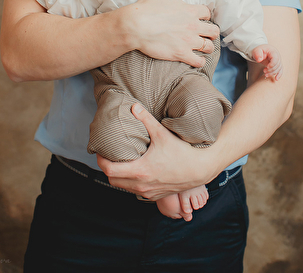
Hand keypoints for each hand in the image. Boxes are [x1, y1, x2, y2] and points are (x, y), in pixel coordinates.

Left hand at [97, 103, 218, 199]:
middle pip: (112, 180)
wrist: (201, 169)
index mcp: (140, 171)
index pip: (109, 170)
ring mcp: (148, 193)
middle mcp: (142, 185)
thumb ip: (146, 119)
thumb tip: (133, 106)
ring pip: (123, 187)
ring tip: (119, 162)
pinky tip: (133, 171)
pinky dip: (129, 183)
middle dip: (107, 169)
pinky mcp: (155, 196)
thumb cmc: (182, 151)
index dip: (101, 161)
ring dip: (118, 177)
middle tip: (108, 156)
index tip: (100, 151)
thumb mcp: (162, 134)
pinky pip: (135, 191)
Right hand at [123, 0, 218, 67]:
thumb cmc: (147, 7)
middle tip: (205, 34)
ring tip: (202, 47)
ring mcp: (188, 41)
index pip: (207, 13)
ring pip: (208, 46)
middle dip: (211, 32)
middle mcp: (193, 26)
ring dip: (207, 47)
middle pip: (213, 31)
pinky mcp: (181, 53)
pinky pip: (199, 61)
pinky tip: (198, 59)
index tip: (201, 18)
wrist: (135, 26)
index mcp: (191, 11)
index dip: (205, 15)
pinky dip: (200, 61)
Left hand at [252, 44, 282, 80]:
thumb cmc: (259, 50)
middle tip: (264, 71)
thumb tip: (259, 60)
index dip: (272, 64)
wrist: (261, 51)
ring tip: (265, 75)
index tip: (267, 67)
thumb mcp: (257, 50)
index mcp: (273, 52)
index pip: (276, 59)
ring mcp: (278, 61)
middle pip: (277, 65)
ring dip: (272, 73)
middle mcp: (277, 56)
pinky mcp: (277, 65)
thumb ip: (257, 54)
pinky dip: (279, 75)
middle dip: (271, 69)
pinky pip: (280, 70)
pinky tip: (276, 79)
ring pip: (278, 69)